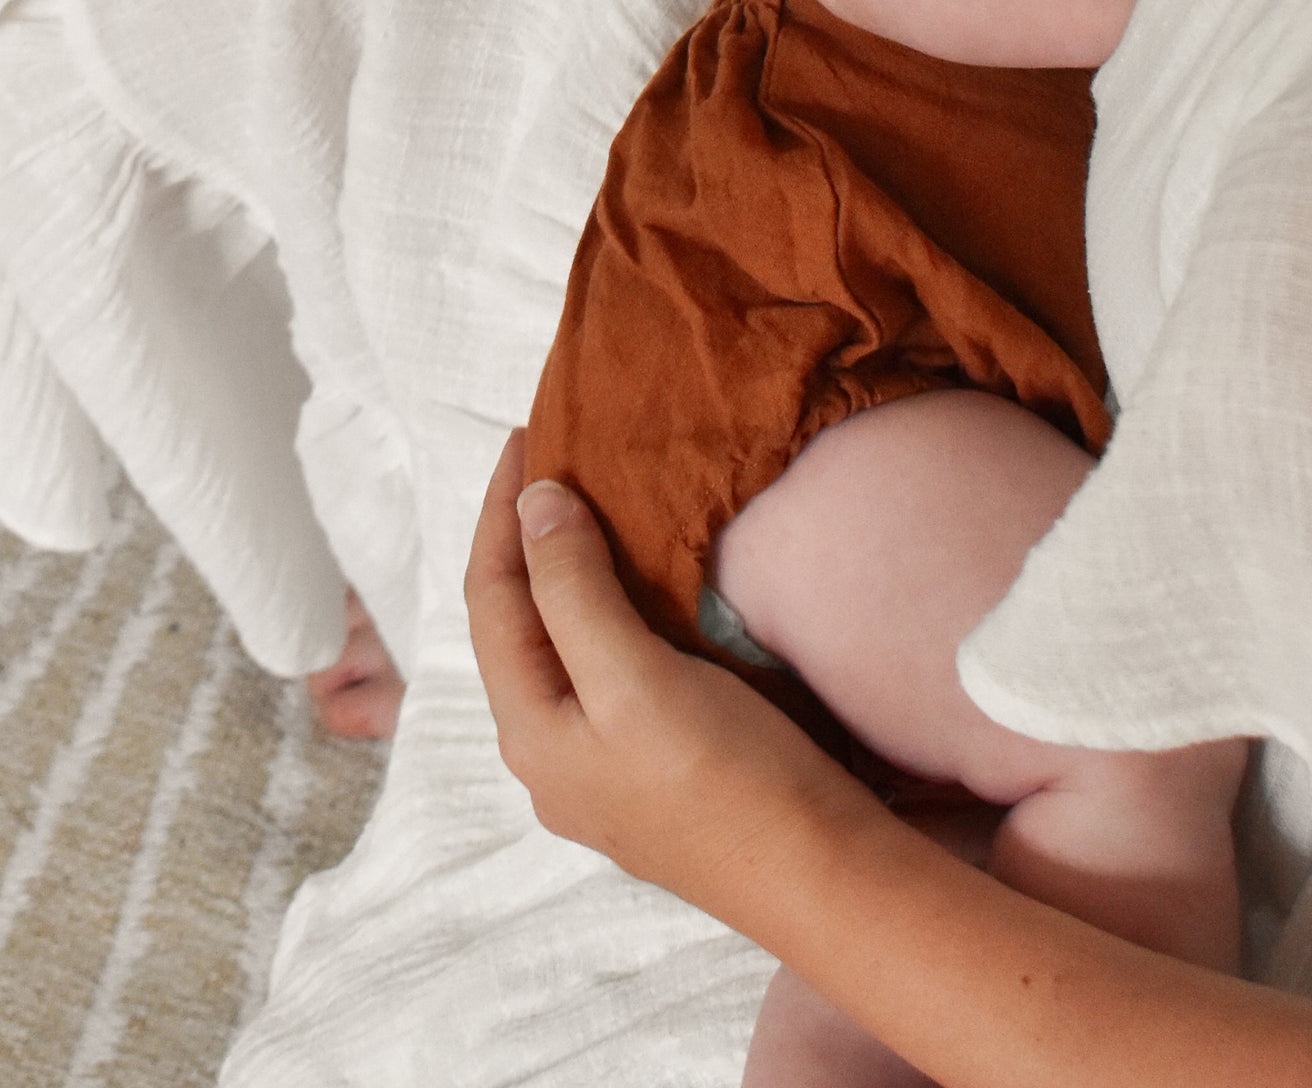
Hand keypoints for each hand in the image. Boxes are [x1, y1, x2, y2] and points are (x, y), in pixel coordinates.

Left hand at [465, 434, 871, 931]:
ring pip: (558, 647)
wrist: (820, 876)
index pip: (491, 598)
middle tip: (553, 460)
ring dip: (563, 574)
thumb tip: (533, 505)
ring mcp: (599, 770)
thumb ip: (574, 590)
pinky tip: (631, 589)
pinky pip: (600, 669)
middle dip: (524, 539)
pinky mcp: (650, 770)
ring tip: (586, 507)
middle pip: (516, 624)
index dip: (499, 513)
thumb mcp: (635, 677)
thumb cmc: (726, 777)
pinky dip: (600, 610)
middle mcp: (551, 755)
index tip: (527, 436)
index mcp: (531, 732)